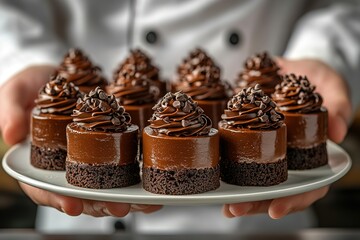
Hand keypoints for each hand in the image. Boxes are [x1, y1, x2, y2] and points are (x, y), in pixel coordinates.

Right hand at [0, 66, 161, 216]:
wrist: (65, 74)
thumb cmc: (36, 86)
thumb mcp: (15, 91)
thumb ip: (10, 110)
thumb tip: (11, 134)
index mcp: (39, 160)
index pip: (43, 188)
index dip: (57, 200)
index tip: (72, 206)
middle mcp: (65, 167)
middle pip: (80, 194)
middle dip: (100, 204)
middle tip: (118, 208)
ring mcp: (89, 160)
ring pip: (104, 187)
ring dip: (124, 198)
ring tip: (143, 203)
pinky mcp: (109, 150)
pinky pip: (122, 168)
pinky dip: (136, 179)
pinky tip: (152, 187)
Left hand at [224, 58, 351, 218]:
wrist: (287, 69)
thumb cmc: (316, 77)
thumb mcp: (331, 85)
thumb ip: (339, 105)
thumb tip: (338, 133)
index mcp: (314, 152)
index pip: (310, 186)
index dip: (294, 200)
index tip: (275, 209)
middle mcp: (292, 158)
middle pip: (278, 191)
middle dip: (258, 204)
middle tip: (237, 209)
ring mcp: (270, 152)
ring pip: (258, 182)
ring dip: (241, 196)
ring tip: (226, 205)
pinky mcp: (251, 141)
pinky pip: (241, 159)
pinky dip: (230, 172)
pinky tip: (219, 181)